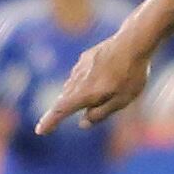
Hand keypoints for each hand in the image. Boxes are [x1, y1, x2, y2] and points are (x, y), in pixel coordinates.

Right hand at [37, 34, 151, 133]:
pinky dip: (80, 85)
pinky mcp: (86, 58)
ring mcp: (80, 67)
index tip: (40, 130)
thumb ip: (101, 113)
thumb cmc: (130, 74)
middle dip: (58, 112)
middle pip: (63, 100)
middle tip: (50, 124)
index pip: (61, 110)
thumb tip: (83, 123)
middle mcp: (78, 80)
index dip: (49, 121)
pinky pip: (78, 76)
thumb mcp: (121, 101)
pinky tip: (92, 83)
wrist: (133, 42)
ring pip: (70, 88)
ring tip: (75, 105)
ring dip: (70, 98)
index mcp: (85, 93)